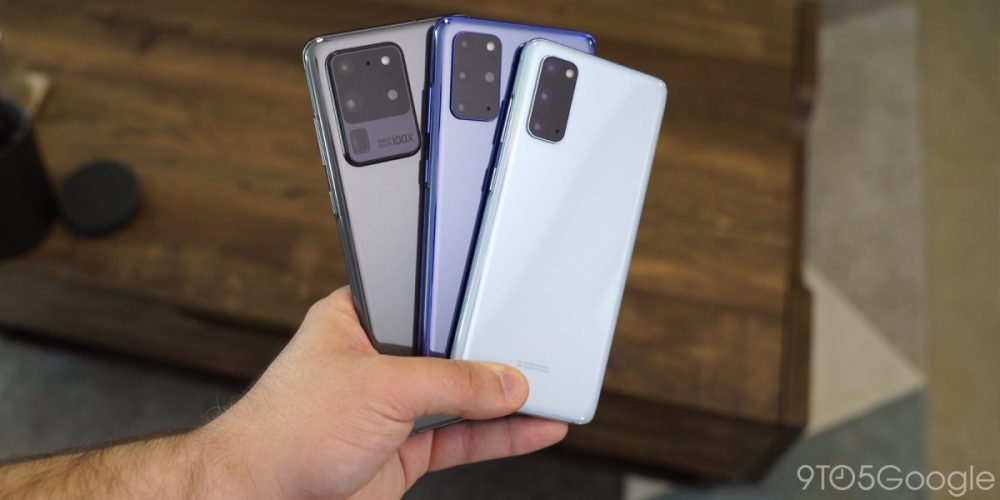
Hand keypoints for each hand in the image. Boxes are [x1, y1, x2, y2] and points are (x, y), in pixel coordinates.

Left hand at [199, 286, 567, 498]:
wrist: (258, 498)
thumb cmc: (285, 430)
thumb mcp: (381, 387)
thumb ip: (450, 383)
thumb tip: (504, 383)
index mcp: (358, 321)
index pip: (427, 303)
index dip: (467, 305)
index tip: (508, 307)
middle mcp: (377, 362)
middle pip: (450, 353)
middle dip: (493, 357)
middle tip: (539, 354)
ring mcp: (391, 410)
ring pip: (460, 400)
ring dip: (503, 401)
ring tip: (551, 393)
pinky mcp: (402, 451)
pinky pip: (460, 439)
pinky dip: (497, 437)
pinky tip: (531, 429)